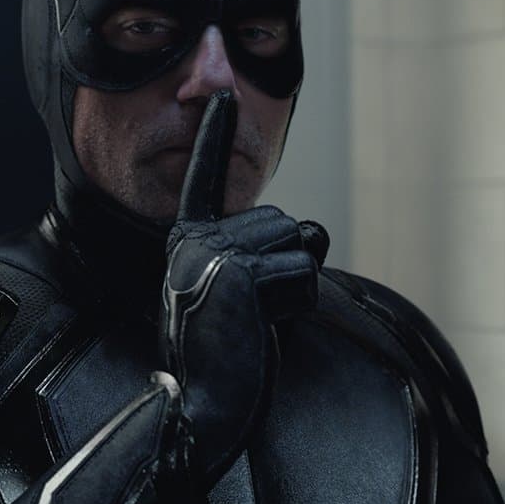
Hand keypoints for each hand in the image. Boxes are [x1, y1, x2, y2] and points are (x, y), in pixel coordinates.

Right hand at [159, 90, 326, 483]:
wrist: (201, 407)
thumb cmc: (227, 354)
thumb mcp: (252, 292)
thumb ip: (278, 254)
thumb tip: (317, 231)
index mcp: (187, 240)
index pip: (203, 180)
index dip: (213, 136)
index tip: (219, 96)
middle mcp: (192, 240)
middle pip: (282, 223)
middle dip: (287, 268)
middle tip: (252, 312)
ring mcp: (210, 255)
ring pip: (298, 247)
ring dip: (294, 290)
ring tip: (254, 322)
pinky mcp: (236, 274)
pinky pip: (304, 275)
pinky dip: (296, 306)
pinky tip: (260, 330)